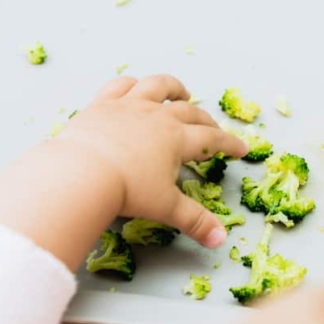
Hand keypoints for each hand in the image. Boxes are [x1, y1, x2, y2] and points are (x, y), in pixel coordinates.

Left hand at [61, 75, 248, 243]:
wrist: (82, 172)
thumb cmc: (127, 190)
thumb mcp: (166, 207)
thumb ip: (195, 221)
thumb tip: (220, 240)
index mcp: (176, 138)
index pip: (211, 138)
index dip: (229, 143)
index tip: (241, 148)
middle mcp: (156, 115)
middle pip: (189, 112)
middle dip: (205, 120)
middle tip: (212, 129)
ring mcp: (128, 105)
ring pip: (157, 87)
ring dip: (173, 88)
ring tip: (181, 93)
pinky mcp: (101, 104)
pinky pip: (120, 86)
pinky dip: (131, 84)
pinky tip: (135, 87)